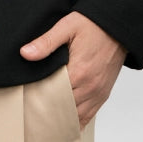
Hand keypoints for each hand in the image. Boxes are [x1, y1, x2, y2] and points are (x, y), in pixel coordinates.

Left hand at [20, 11, 125, 128]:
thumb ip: (46, 42)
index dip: (39, 96)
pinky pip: (88, 116)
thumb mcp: (67, 26)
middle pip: (63, 109)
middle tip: (35, 101)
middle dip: (49, 107)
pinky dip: (76, 118)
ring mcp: (98, 93)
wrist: (116, 26)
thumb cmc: (93, 24)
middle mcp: (90, 87)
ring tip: (48, 109)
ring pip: (76, 117)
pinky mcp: (103, 94)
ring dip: (62, 115)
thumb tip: (25, 53)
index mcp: (79, 71)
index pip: (53, 96)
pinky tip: (65, 115)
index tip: (30, 92)